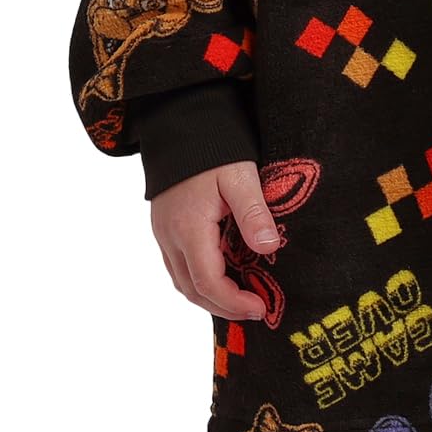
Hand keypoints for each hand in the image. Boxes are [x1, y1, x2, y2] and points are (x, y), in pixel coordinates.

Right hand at [150, 159, 277, 319]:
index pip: (208, 282)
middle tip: (254, 310)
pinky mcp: (163, 226)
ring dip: (208, 296)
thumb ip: (253, 212)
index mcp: (189, 227)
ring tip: (240, 299)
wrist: (180, 121)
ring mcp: (163, 232)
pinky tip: (220, 276)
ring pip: (181, 281)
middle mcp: (169, 236)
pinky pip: (177, 265)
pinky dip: (197, 280)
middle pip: (191, 289)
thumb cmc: (213, 146)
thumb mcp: (240, 175)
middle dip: (222, 307)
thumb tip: (269, 247)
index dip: (233, 302)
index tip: (261, 308)